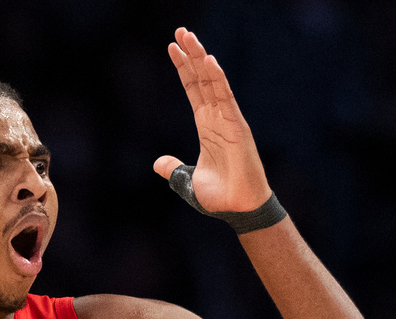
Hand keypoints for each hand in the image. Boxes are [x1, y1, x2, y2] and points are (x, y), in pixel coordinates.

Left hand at [153, 29, 270, 212]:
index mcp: (206, 126)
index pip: (193, 90)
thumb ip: (173, 170)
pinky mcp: (237, 127)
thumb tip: (158, 163)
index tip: (173, 48)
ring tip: (189, 37)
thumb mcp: (187, 182)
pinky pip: (226, 99)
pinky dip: (218, 80)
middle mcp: (217, 118)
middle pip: (202, 79)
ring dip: (201, 59)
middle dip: (191, 55)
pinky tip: (209, 62)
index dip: (184, 69)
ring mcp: (228, 120)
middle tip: (180, 31)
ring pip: (214, 82)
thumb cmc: (219, 197)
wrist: (237, 209)